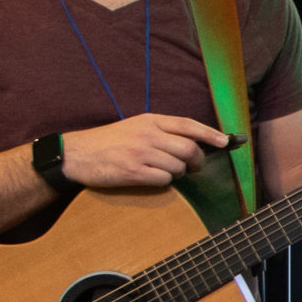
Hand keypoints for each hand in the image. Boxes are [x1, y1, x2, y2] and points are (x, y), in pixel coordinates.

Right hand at [59, 115, 229, 187]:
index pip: (188, 124)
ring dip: (179, 172)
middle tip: (196, 167)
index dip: (210, 134)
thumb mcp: (134, 126)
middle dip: (198, 161)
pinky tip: (153, 178)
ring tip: (167, 171)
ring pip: (178, 165)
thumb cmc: (108, 142)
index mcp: (149, 120)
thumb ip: (160, 131)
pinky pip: (164, 179)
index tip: (225, 141)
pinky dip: (165, 181)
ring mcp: (140, 153)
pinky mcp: (133, 171)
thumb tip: (192, 144)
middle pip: (189, 148)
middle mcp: (147, 134)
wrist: (76, 154)